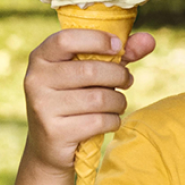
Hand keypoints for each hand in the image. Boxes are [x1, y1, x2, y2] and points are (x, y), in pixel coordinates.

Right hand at [23, 29, 155, 172]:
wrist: (51, 145)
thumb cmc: (77, 97)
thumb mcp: (94, 72)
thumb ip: (121, 53)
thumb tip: (149, 40)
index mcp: (42, 57)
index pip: (66, 39)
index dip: (97, 40)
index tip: (118, 47)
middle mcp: (36, 79)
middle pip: (91, 70)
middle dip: (119, 76)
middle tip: (126, 81)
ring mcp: (43, 106)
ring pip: (99, 98)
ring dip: (119, 102)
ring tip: (117, 103)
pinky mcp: (54, 131)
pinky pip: (100, 121)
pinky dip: (113, 121)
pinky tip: (109, 121)